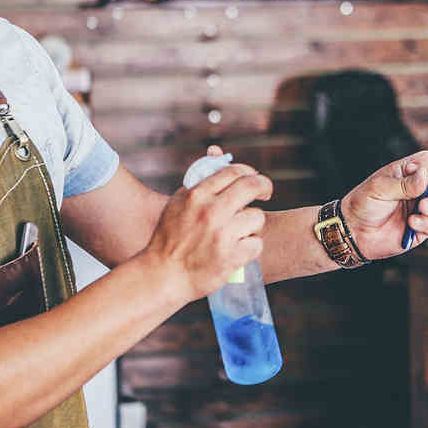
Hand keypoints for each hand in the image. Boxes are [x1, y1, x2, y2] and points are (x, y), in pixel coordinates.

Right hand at [142, 153, 272, 303]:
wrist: (162, 275)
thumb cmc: (169, 238)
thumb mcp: (178, 203)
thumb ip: (199, 180)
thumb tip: (217, 152)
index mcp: (197, 195)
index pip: (233, 171)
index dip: (249, 171)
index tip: (253, 177)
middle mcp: (211, 212)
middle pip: (252, 186)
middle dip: (264, 187)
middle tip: (265, 193)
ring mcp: (222, 235)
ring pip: (257, 217)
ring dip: (252, 224)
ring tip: (239, 232)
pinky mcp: (231, 257)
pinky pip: (257, 243)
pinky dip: (250, 247)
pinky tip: (238, 250)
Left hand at [339, 150, 427, 258]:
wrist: (353, 233)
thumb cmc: (362, 204)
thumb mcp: (380, 188)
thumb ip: (404, 183)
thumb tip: (426, 175)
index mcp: (405, 174)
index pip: (427, 162)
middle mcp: (414, 190)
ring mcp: (417, 209)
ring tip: (420, 208)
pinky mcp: (419, 228)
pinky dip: (425, 223)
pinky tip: (412, 223)